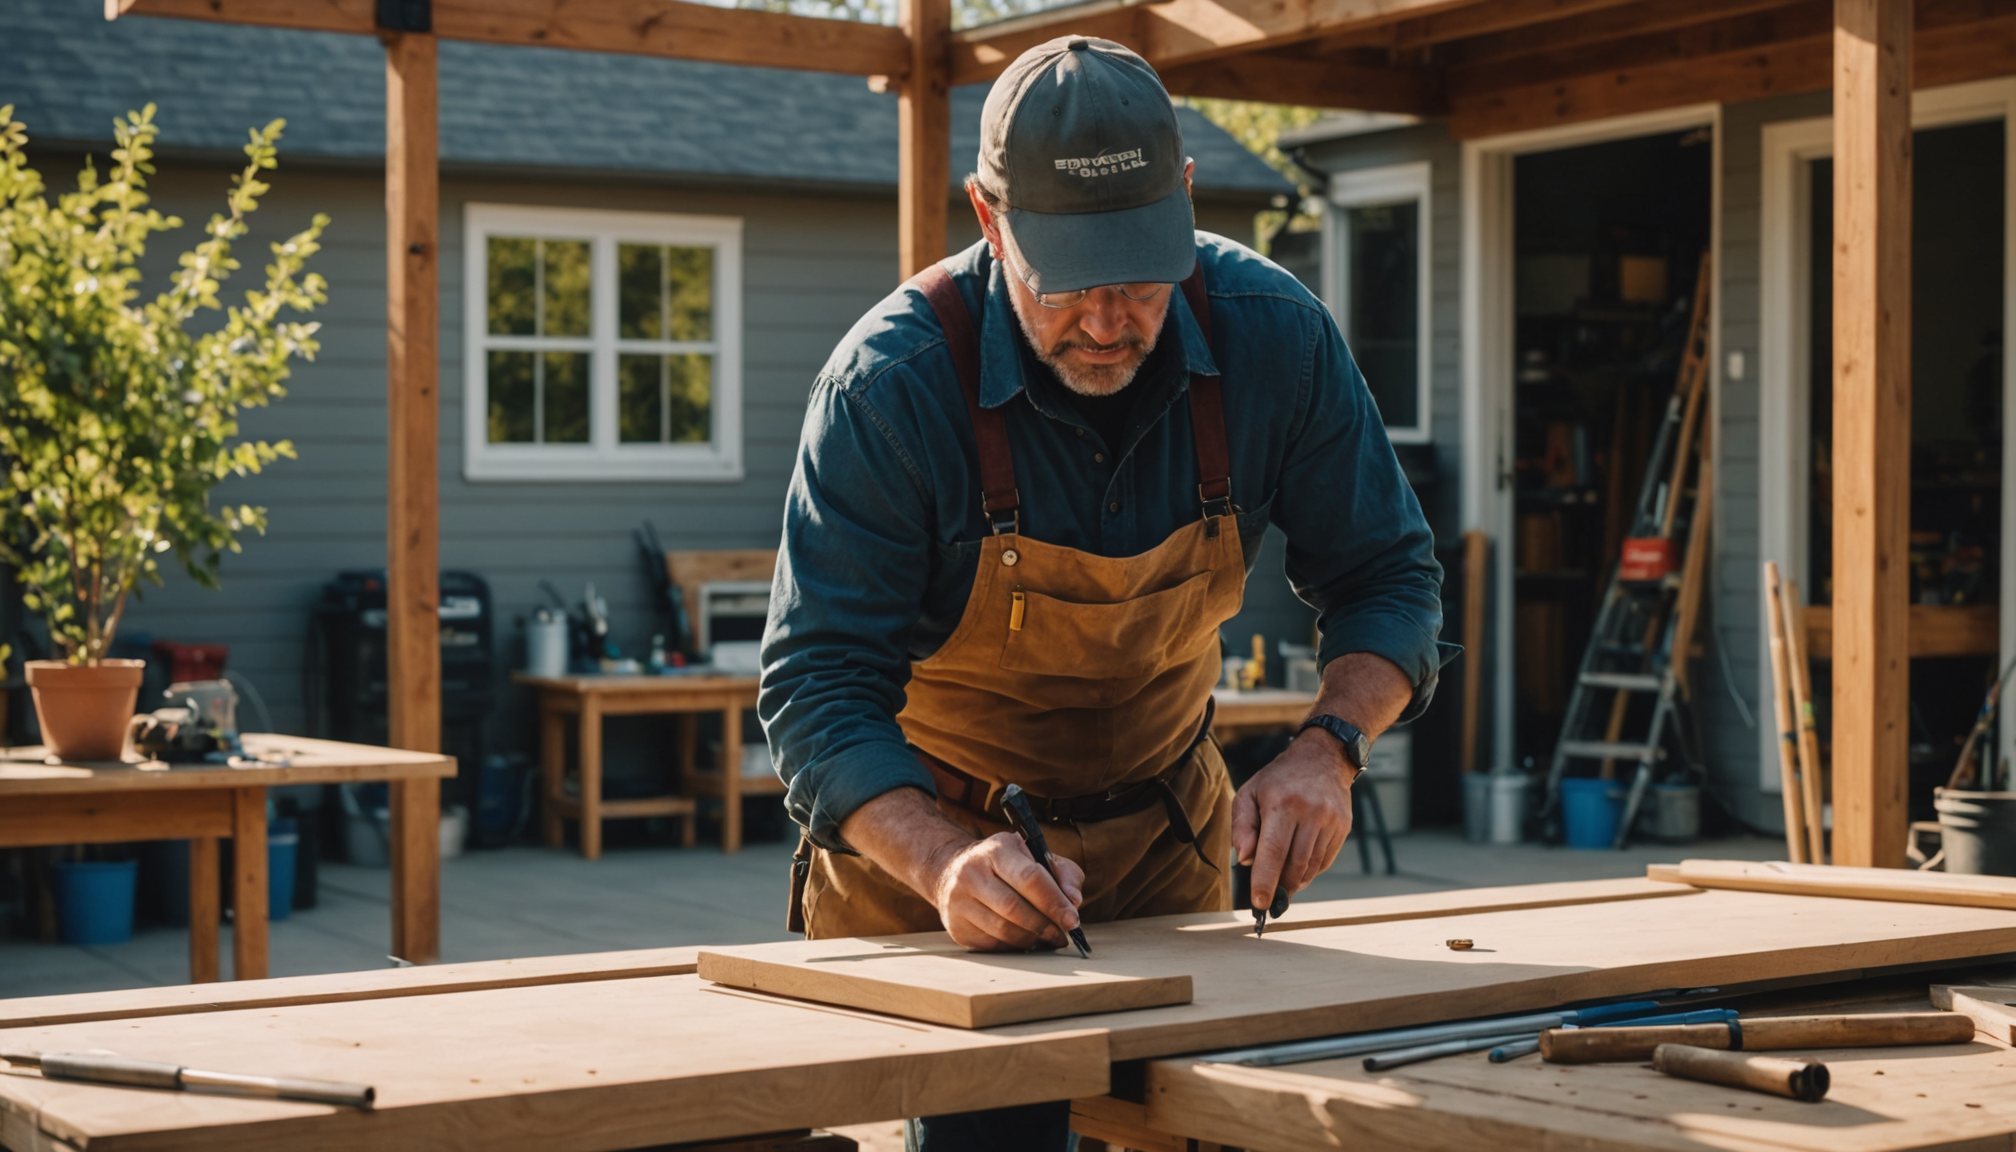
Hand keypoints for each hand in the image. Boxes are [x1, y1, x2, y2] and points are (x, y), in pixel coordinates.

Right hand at [923, 832, 1085, 951]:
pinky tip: (1026, 941)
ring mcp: (959, 901)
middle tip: (1062, 934)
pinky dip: (1016, 947)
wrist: (952, 869)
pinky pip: (993, 945)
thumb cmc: (1004, 863)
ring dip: (1033, 939)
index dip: (1054, 902)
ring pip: (1003, 930)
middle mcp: (971, 873)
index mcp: (995, 850)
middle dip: (1045, 925)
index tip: (1073, 919)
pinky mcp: (957, 927)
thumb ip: (1062, 872)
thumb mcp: (1033, 854)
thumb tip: (1074, 900)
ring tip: (1048, 938)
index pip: (1029, 877)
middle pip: (1014, 908)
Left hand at [1232, 730, 1354, 911]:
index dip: (1265, 881)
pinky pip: (1325, 861)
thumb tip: (1244, 859)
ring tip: (1282, 882)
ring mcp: (1331, 820)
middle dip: (1280, 887)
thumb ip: (1241, 826)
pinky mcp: (1343, 827)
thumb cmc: (1279, 780)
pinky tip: (1299, 867)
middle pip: (1294, 865)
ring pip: (1311, 867)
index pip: (1272, 852)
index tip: (1259, 904)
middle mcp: (1310, 812)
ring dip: (1295, 881)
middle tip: (1269, 899)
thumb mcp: (1249, 793)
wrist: (1323, 757)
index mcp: (1282, 803)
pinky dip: (1310, 871)